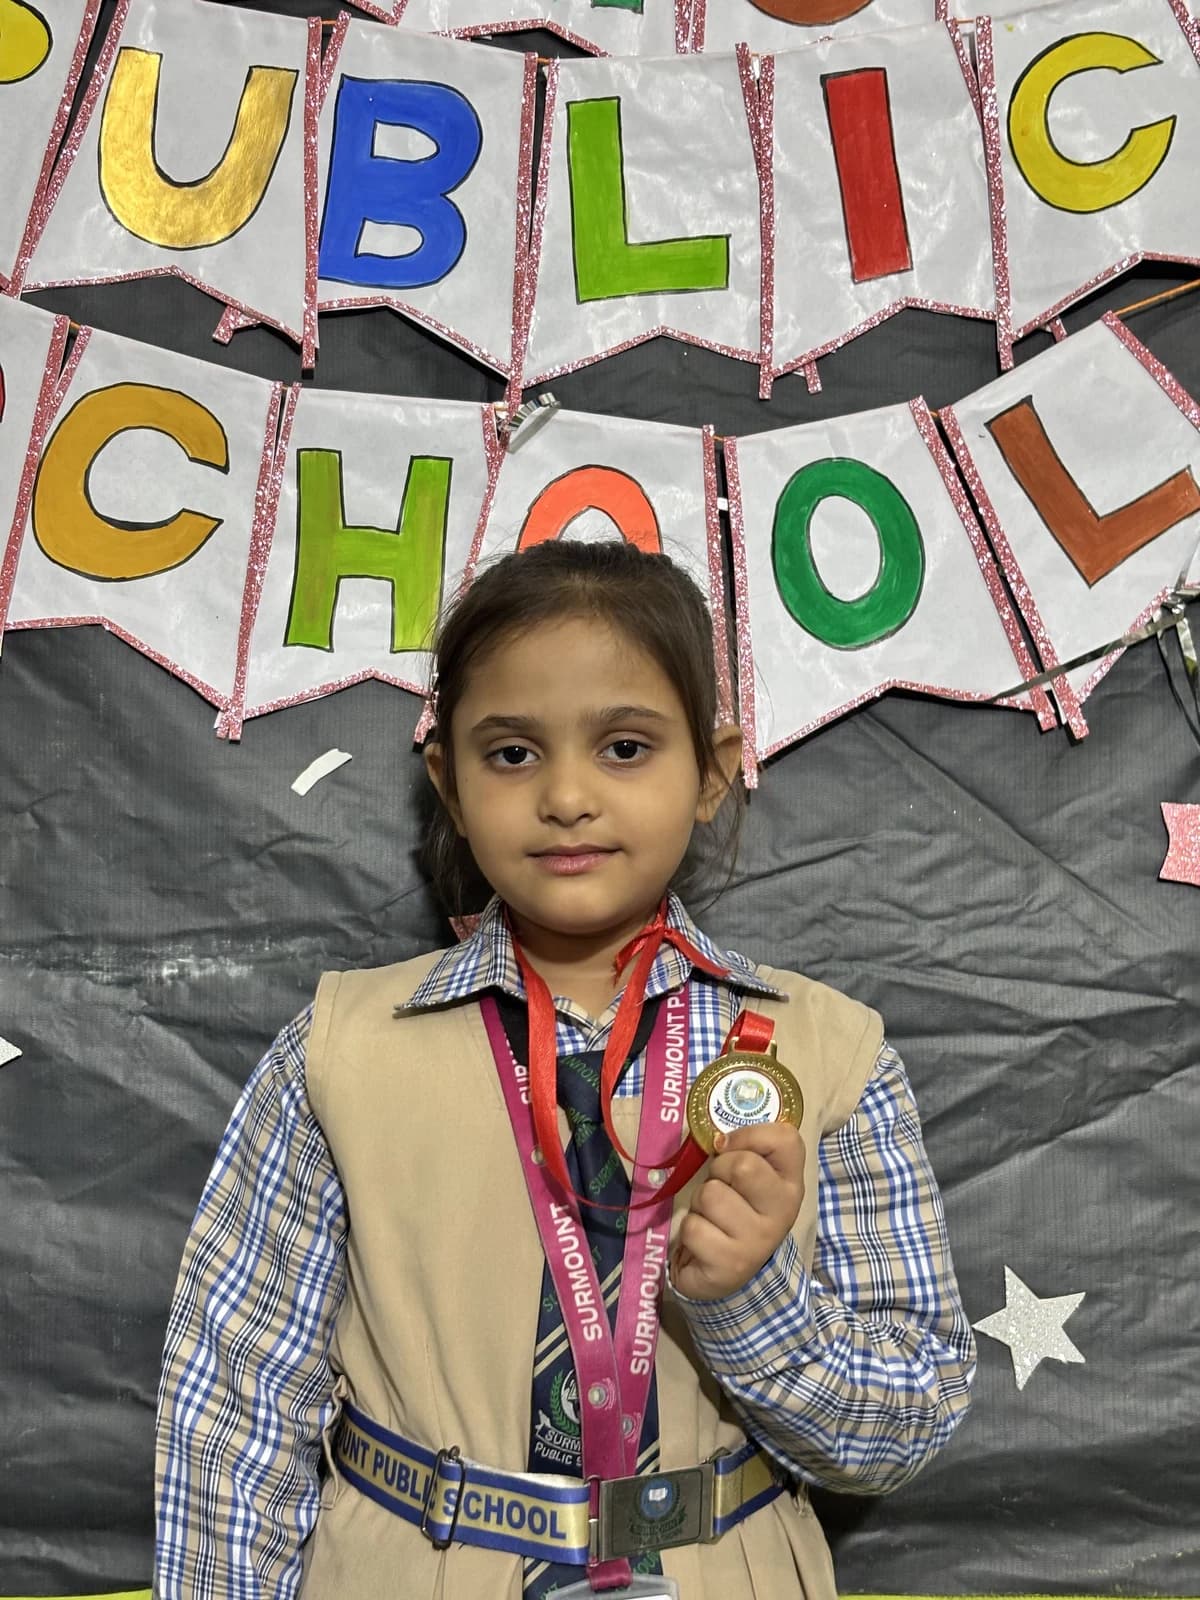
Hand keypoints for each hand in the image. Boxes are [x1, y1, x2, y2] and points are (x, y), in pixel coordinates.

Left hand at [671, 1122, 805, 1301]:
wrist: (728, 1272)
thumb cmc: (736, 1211)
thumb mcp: (747, 1178)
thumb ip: (742, 1151)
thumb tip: (719, 1141)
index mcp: (791, 1183)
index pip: (785, 1139)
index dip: (749, 1135)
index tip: (731, 1149)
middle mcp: (784, 1211)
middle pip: (742, 1165)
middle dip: (717, 1172)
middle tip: (721, 1190)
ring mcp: (760, 1240)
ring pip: (710, 1194)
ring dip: (700, 1203)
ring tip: (712, 1218)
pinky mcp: (732, 1264)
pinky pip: (694, 1227)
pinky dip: (690, 1230)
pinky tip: (705, 1241)